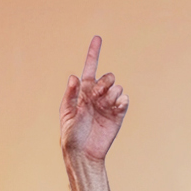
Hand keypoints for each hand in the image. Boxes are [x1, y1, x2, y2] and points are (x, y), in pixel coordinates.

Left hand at [59, 36, 126, 162]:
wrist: (83, 153)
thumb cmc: (71, 134)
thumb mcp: (66, 113)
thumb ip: (70, 95)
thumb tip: (74, 77)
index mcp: (83, 92)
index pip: (90, 68)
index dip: (94, 53)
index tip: (98, 38)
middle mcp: (97, 95)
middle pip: (108, 77)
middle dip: (104, 82)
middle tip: (97, 95)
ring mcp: (109, 104)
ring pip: (117, 88)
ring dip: (111, 94)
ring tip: (104, 105)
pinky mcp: (118, 114)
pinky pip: (124, 101)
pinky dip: (122, 101)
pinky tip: (116, 106)